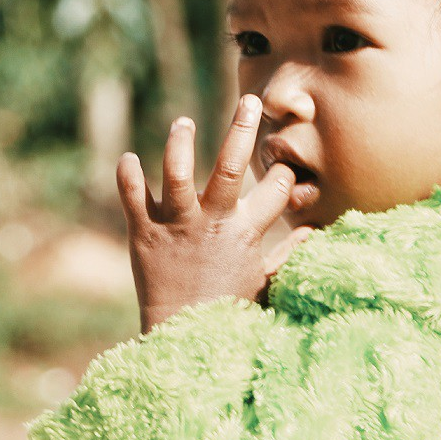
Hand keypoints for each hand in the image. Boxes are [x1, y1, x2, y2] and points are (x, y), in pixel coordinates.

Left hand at [119, 95, 315, 333]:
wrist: (181, 339)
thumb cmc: (225, 311)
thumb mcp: (263, 282)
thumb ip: (286, 254)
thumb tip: (312, 233)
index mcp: (245, 233)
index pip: (274, 190)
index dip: (281, 174)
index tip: (280, 166)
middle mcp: (212, 223)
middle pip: (230, 168)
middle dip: (241, 131)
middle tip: (250, 100)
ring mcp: (176, 226)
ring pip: (177, 175)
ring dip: (179, 145)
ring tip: (183, 122)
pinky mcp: (143, 234)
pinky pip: (132, 197)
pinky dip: (128, 176)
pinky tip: (128, 157)